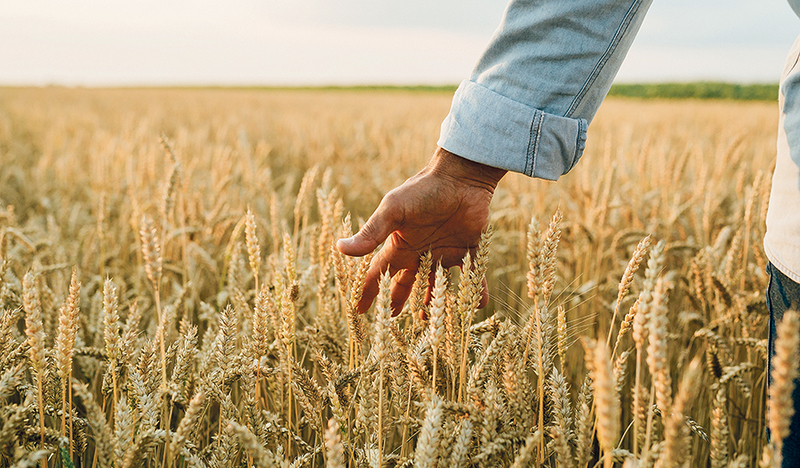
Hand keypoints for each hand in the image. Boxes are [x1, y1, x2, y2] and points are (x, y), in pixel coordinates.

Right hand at [336, 147, 505, 314]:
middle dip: (399, 300)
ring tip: (431, 321)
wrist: (461, 177)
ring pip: (439, 285)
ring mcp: (446, 252)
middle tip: (393, 321)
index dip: (370, 291)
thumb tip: (339, 248)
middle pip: (407, 283)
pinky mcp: (470, 250)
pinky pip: (474, 275)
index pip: (380, 272)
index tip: (360, 310)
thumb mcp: (393, 210)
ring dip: (435, 302)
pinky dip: (477, 291)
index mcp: (401, 244)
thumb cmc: (423, 190)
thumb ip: (371, 232)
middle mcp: (422, 251)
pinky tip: (478, 305)